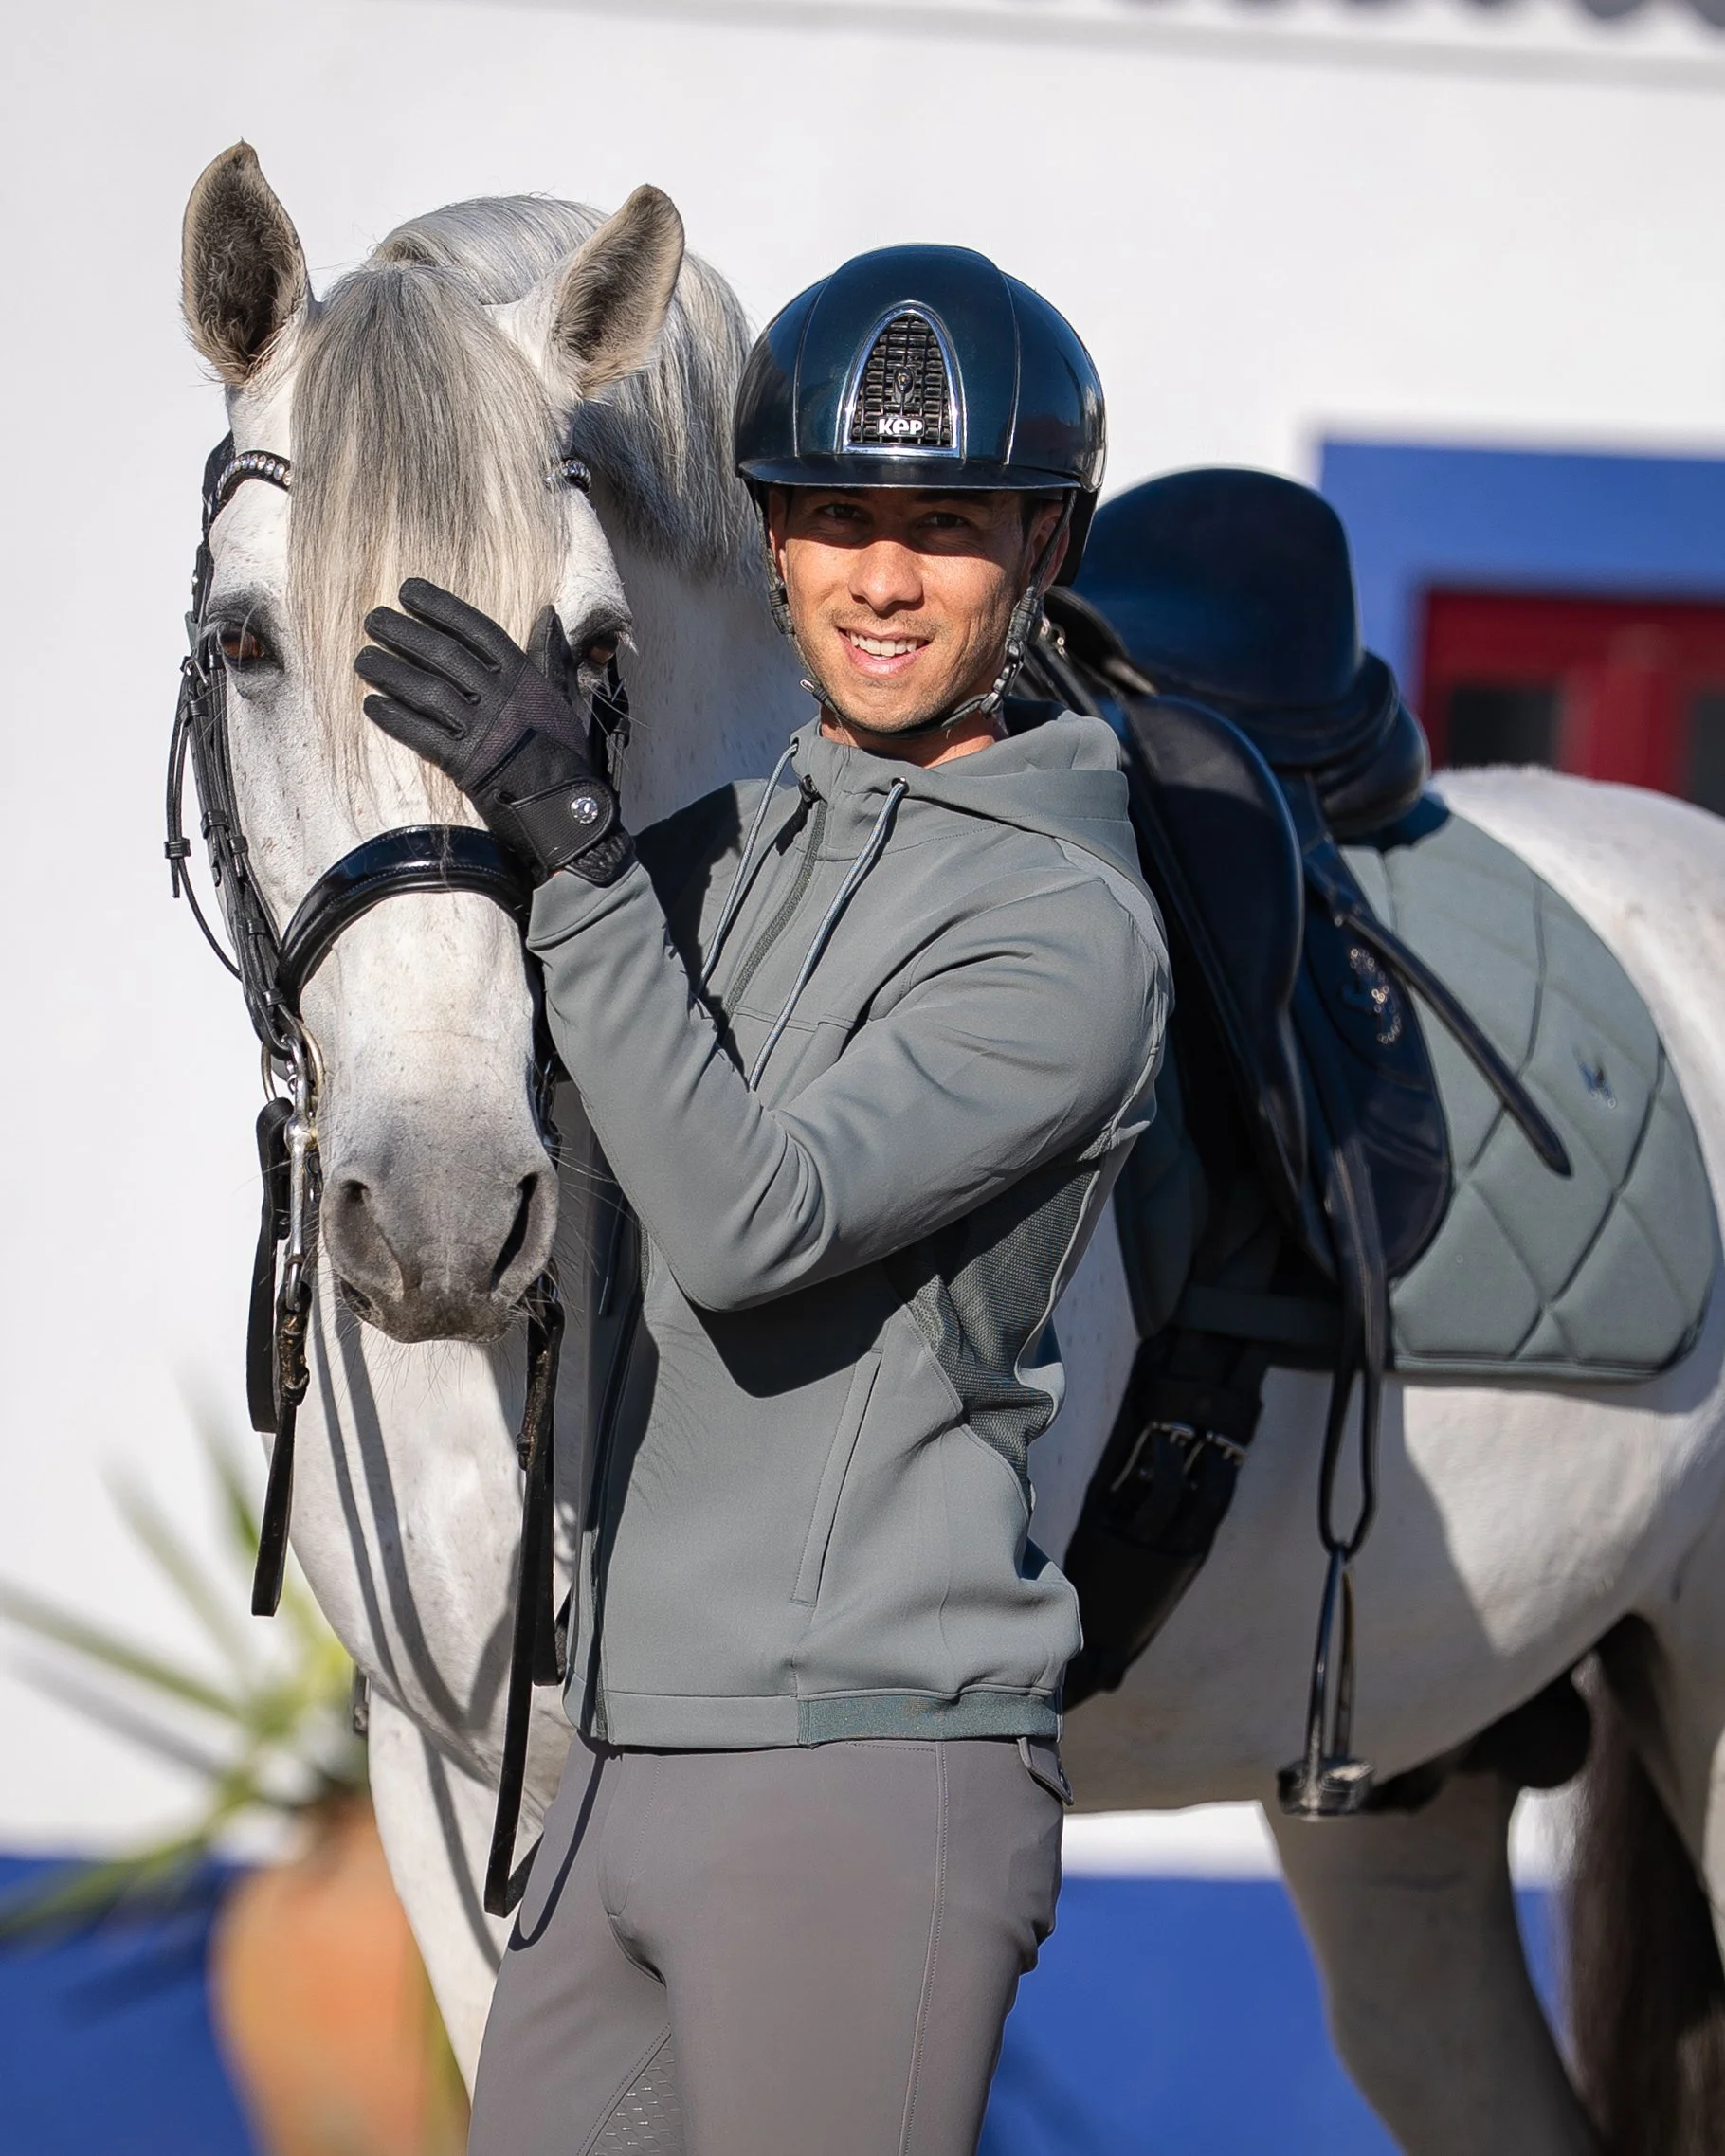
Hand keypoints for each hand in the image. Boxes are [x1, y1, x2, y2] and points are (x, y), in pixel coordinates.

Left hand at [356, 579, 632, 885]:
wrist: (567, 810)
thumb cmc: (565, 752)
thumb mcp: (564, 697)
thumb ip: (551, 656)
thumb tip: (548, 613)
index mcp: (524, 677)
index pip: (476, 629)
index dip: (439, 607)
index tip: (408, 592)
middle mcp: (501, 697)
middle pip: (444, 654)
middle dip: (404, 633)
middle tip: (373, 619)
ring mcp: (482, 729)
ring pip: (426, 690)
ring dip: (389, 672)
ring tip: (362, 658)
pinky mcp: (464, 762)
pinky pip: (421, 733)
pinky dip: (394, 718)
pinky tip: (371, 704)